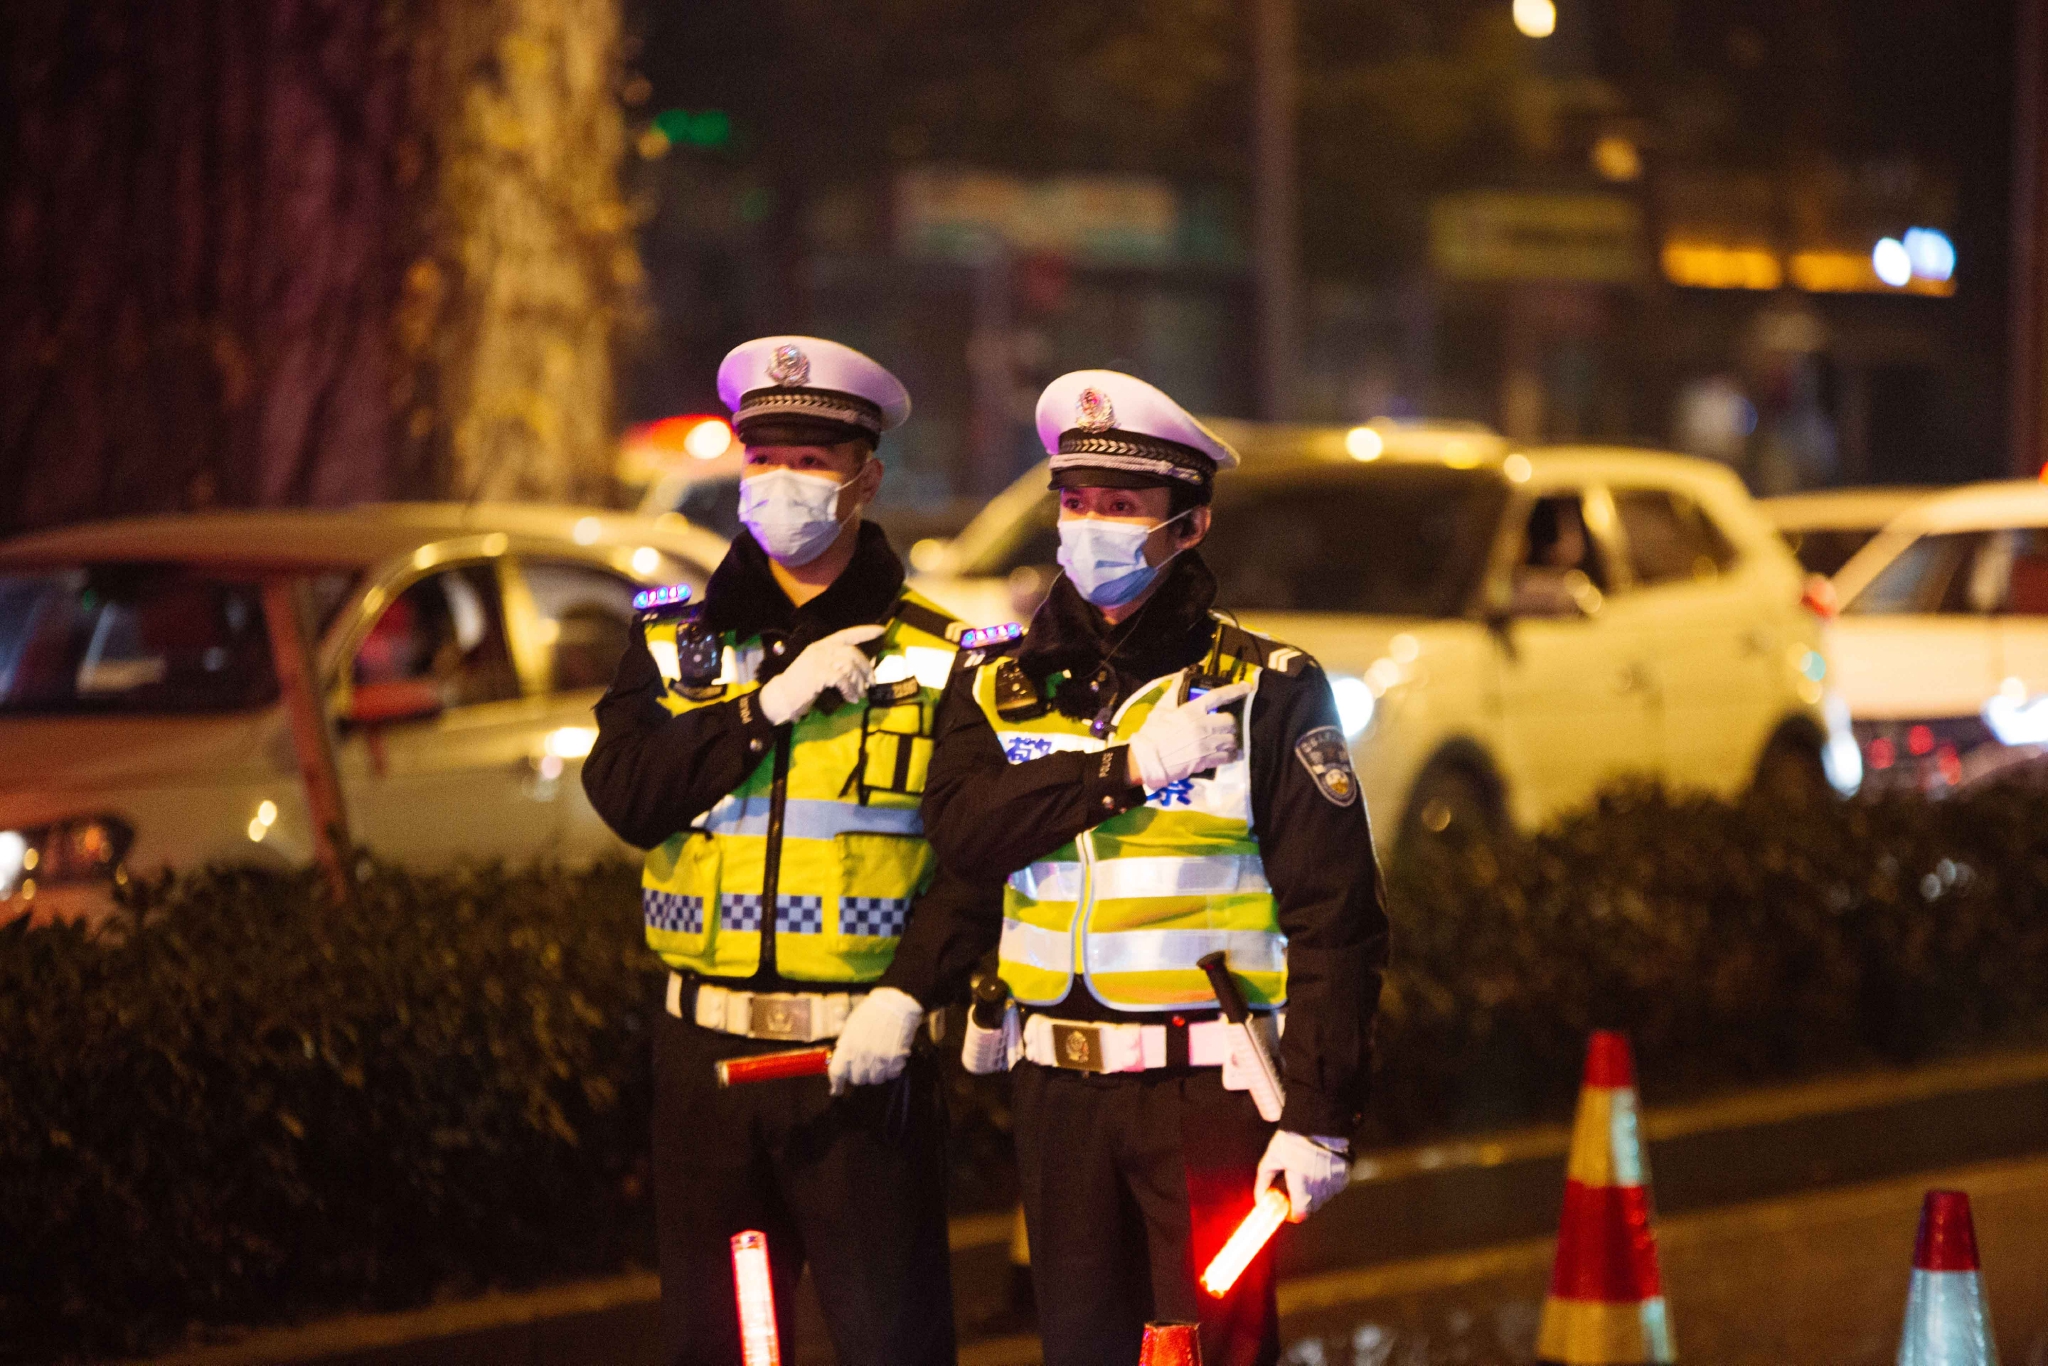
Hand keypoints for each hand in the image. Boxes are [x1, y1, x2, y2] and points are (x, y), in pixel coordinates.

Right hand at [757, 625, 884, 724]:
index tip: (881, 631)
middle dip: (866, 668)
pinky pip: (842, 679)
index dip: (864, 631)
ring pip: (849, 667)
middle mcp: (821, 649)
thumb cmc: (802, 685)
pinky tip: (851, 699)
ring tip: (859, 695)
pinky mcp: (818, 673)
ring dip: (859, 683)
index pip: (846, 634)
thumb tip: (863, 669)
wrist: (781, 696)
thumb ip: (837, 664)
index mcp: (822, 645)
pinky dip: (850, 690)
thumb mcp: (819, 668)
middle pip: (853, 653)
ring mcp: (819, 660)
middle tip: (871, 683)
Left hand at [828, 987, 923, 1095]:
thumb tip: (838, 1051)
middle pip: (857, 1079)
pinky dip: (891, 1070)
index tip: (836, 1090)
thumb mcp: (851, 1022)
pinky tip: (891, 1060)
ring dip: (876, 1074)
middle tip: (864, 1066)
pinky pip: (891, 1075)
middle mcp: (861, 1055)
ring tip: (879, 1062)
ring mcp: (879, 1059)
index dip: (836, 1084)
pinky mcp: (895, 1060)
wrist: (896, 1003)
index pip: (837, 1072)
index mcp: (848, 1045)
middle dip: (859, 1075)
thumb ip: (844, 1040)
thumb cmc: (872, 1011)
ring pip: (875, 1080)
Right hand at [1126, 680, 1253, 789]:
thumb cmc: (1152, 733)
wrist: (1146, 760)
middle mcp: (1202, 726)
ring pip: (1232, 740)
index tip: (1247, 688)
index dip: (1236, 690)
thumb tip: (1183, 673)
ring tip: (1227, 741)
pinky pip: (1227, 757)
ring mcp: (1205, 744)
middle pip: (1230, 721)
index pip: (1219, 696)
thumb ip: (1174, 691)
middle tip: (1225, 727)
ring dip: (1231, 740)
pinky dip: (1230, 755)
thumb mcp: (1161, 708)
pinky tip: (1229, 755)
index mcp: (1192, 710)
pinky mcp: (1205, 761)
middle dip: (1230, 724)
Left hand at [1256, 1130, 1350, 1222]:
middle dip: (1301, 1201)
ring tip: (1307, 1172)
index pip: (1300, 1214)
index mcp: (1302, 1186)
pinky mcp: (1344, 1174)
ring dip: (1315, 1191)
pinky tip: (1319, 1167)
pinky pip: (1334, 1186)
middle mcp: (1321, 1187)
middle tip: (1295, 1185)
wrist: (1318, 1121)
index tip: (1287, 1207)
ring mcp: (1335, 1181)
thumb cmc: (1293, 1138)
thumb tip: (1260, 1198)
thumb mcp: (1272, 1158)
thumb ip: (1264, 1181)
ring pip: (1324, 1197)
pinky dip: (1327, 1182)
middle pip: (1311, 1207)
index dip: (1291, 1213)